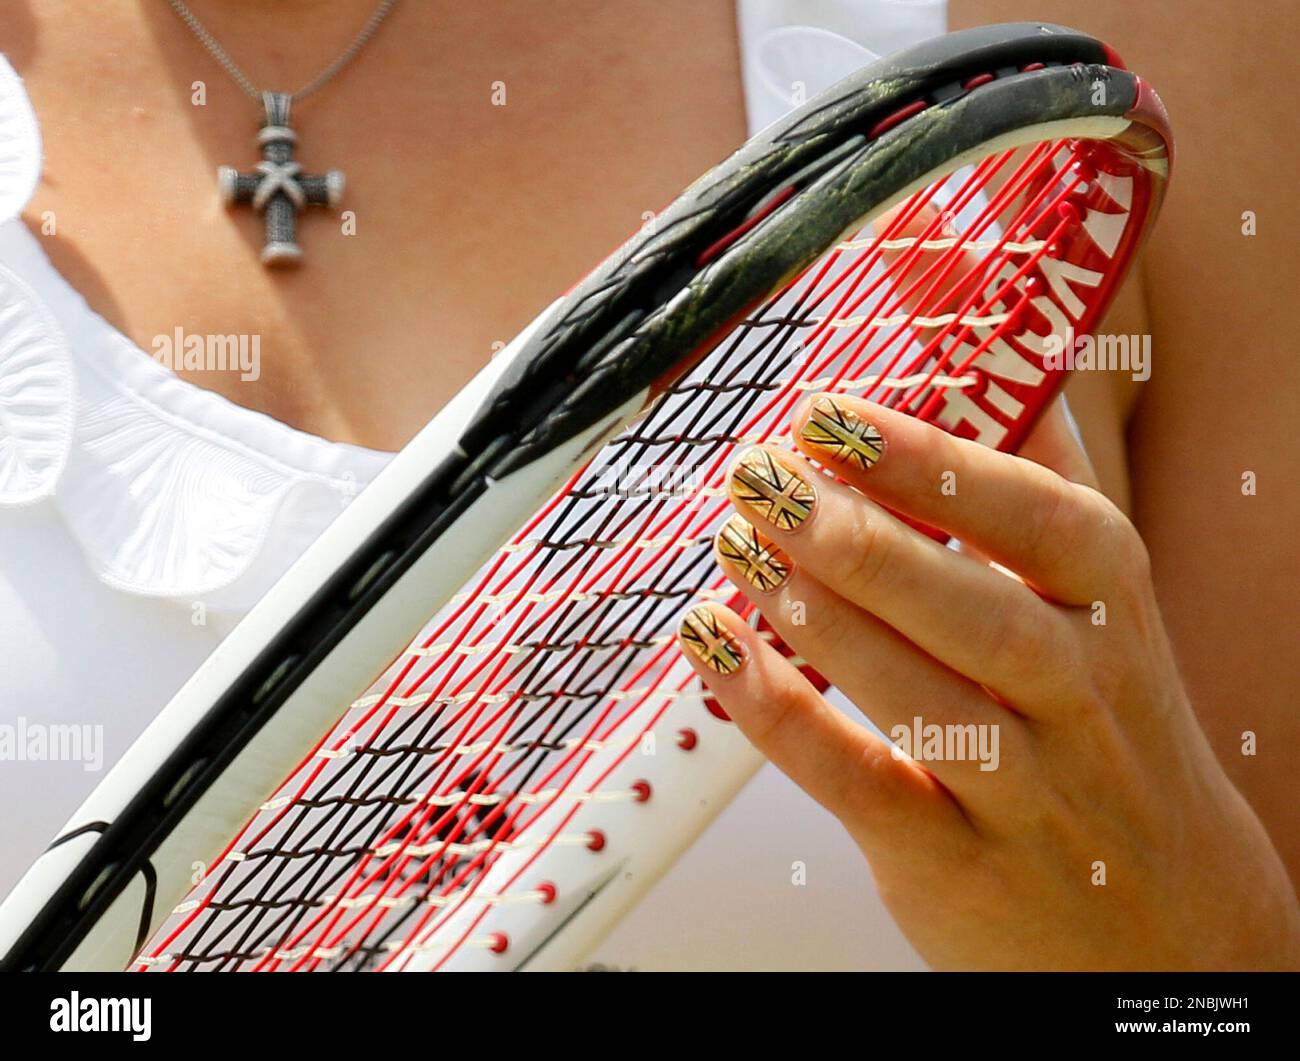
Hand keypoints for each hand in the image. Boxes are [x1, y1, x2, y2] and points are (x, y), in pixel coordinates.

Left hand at [677, 393, 1299, 969]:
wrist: (1169, 920)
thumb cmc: (1104, 727)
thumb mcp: (1097, 599)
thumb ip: (1041, 475)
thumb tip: (994, 342)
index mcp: (1110, 607)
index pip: (1039, 518)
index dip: (931, 461)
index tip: (829, 413)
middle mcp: (1079, 698)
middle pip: (977, 613)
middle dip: (861, 539)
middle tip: (760, 474)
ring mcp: (1024, 791)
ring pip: (922, 700)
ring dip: (818, 618)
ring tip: (735, 542)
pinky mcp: (955, 864)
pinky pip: (859, 786)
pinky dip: (781, 717)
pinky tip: (718, 646)